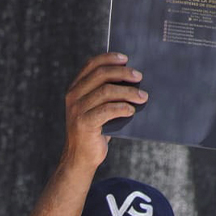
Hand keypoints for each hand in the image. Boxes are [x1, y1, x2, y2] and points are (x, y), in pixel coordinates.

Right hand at [62, 52, 147, 168]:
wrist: (80, 158)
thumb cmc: (95, 131)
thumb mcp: (98, 108)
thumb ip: (107, 93)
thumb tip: (134, 79)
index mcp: (75, 88)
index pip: (92, 65)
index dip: (109, 58)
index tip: (126, 59)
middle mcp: (73, 96)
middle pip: (101, 75)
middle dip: (123, 74)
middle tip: (139, 77)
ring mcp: (77, 110)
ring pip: (106, 91)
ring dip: (128, 92)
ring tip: (142, 97)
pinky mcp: (84, 123)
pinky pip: (107, 110)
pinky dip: (122, 108)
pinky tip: (132, 111)